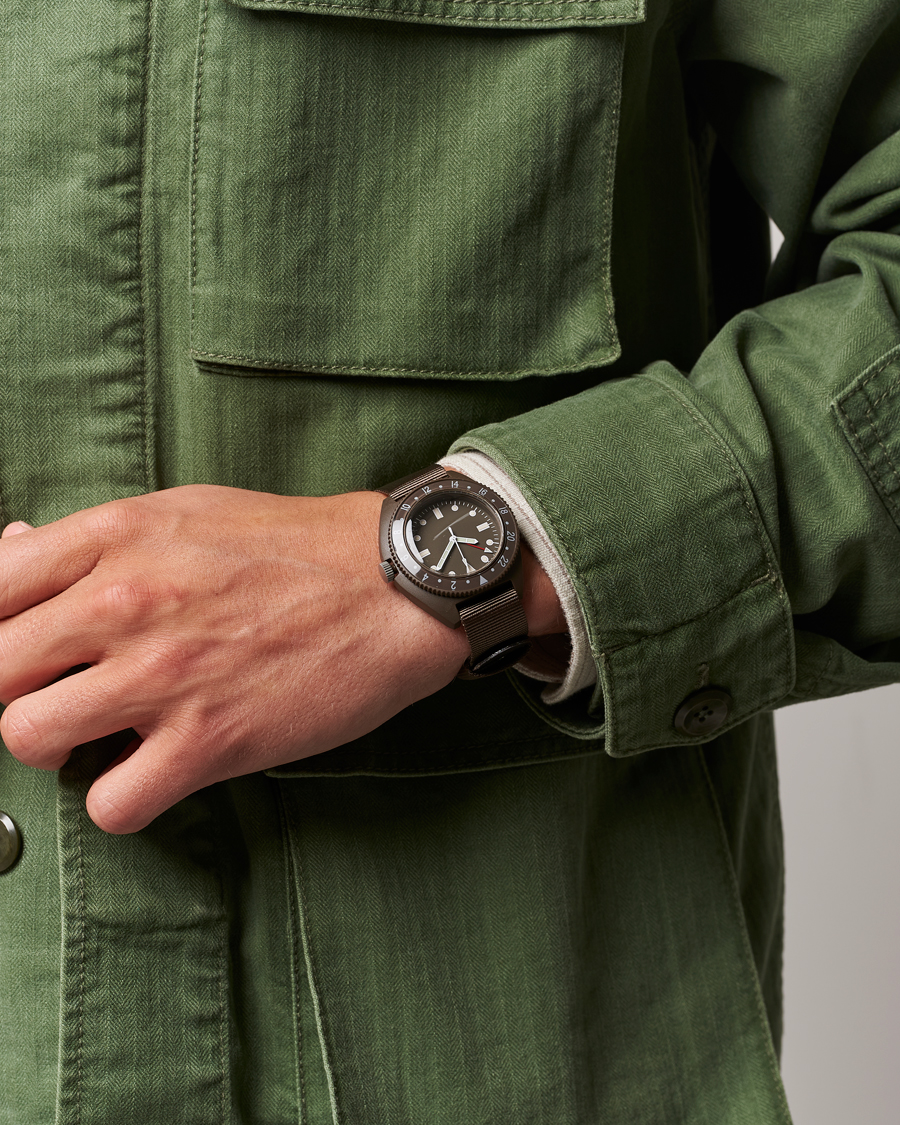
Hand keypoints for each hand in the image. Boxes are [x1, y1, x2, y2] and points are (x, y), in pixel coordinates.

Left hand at [0, 486, 469, 833]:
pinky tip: (151, 772)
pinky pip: (110, 804)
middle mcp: (124, 603)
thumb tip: (13, 551)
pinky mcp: (209, 741)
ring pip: (26, 738)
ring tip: (97, 736)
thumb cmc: (297, 546)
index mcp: (116, 538)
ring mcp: (163, 676)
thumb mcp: (188, 511)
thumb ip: (97, 538)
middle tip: (58, 692)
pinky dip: (121, 800)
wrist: (395, 586)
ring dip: (54, 746)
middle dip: (14, 689)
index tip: (19, 649)